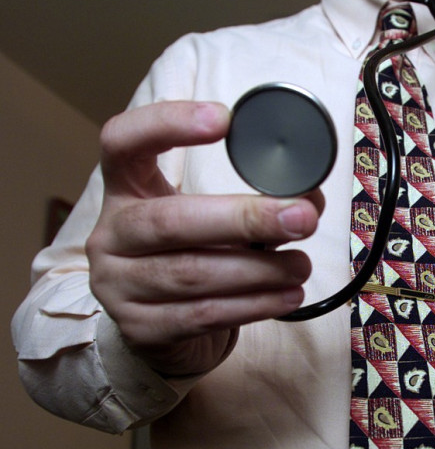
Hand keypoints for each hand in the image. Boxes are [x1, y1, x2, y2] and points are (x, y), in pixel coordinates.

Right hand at [86, 101, 323, 375]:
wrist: (161, 325)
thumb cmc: (193, 254)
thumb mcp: (213, 218)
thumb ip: (255, 200)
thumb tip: (309, 198)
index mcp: (126, 189)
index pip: (123, 141)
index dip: (166, 124)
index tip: (224, 119)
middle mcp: (111, 234)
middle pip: (170, 220)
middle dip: (244, 219)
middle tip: (301, 218)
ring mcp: (117, 285)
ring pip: (192, 273)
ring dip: (260, 270)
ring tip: (302, 265)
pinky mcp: (141, 329)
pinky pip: (203, 314)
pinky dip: (253, 305)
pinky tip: (287, 296)